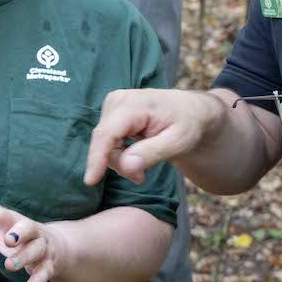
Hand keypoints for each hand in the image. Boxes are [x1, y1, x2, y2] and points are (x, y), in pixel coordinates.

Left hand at [0, 203, 67, 281]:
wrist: (54, 244)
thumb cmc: (17, 233)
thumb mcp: (1, 223)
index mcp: (15, 220)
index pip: (2, 214)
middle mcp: (31, 231)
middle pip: (28, 227)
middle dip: (19, 233)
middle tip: (8, 241)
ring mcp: (41, 248)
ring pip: (37, 250)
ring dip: (24, 257)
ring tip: (9, 265)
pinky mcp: (48, 265)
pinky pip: (45, 272)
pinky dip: (38, 280)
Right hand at [84, 88, 223, 184]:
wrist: (191, 112)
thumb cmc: (188, 125)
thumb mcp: (178, 142)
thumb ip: (152, 153)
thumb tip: (127, 165)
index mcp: (135, 104)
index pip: (108, 133)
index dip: (97, 157)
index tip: (90, 181)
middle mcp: (118, 100)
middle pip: (105, 143)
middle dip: (120, 165)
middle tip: (141, 177)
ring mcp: (113, 105)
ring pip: (104, 145)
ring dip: (121, 161)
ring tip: (144, 166)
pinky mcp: (111, 113)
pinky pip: (106, 142)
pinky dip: (120, 154)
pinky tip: (137, 155)